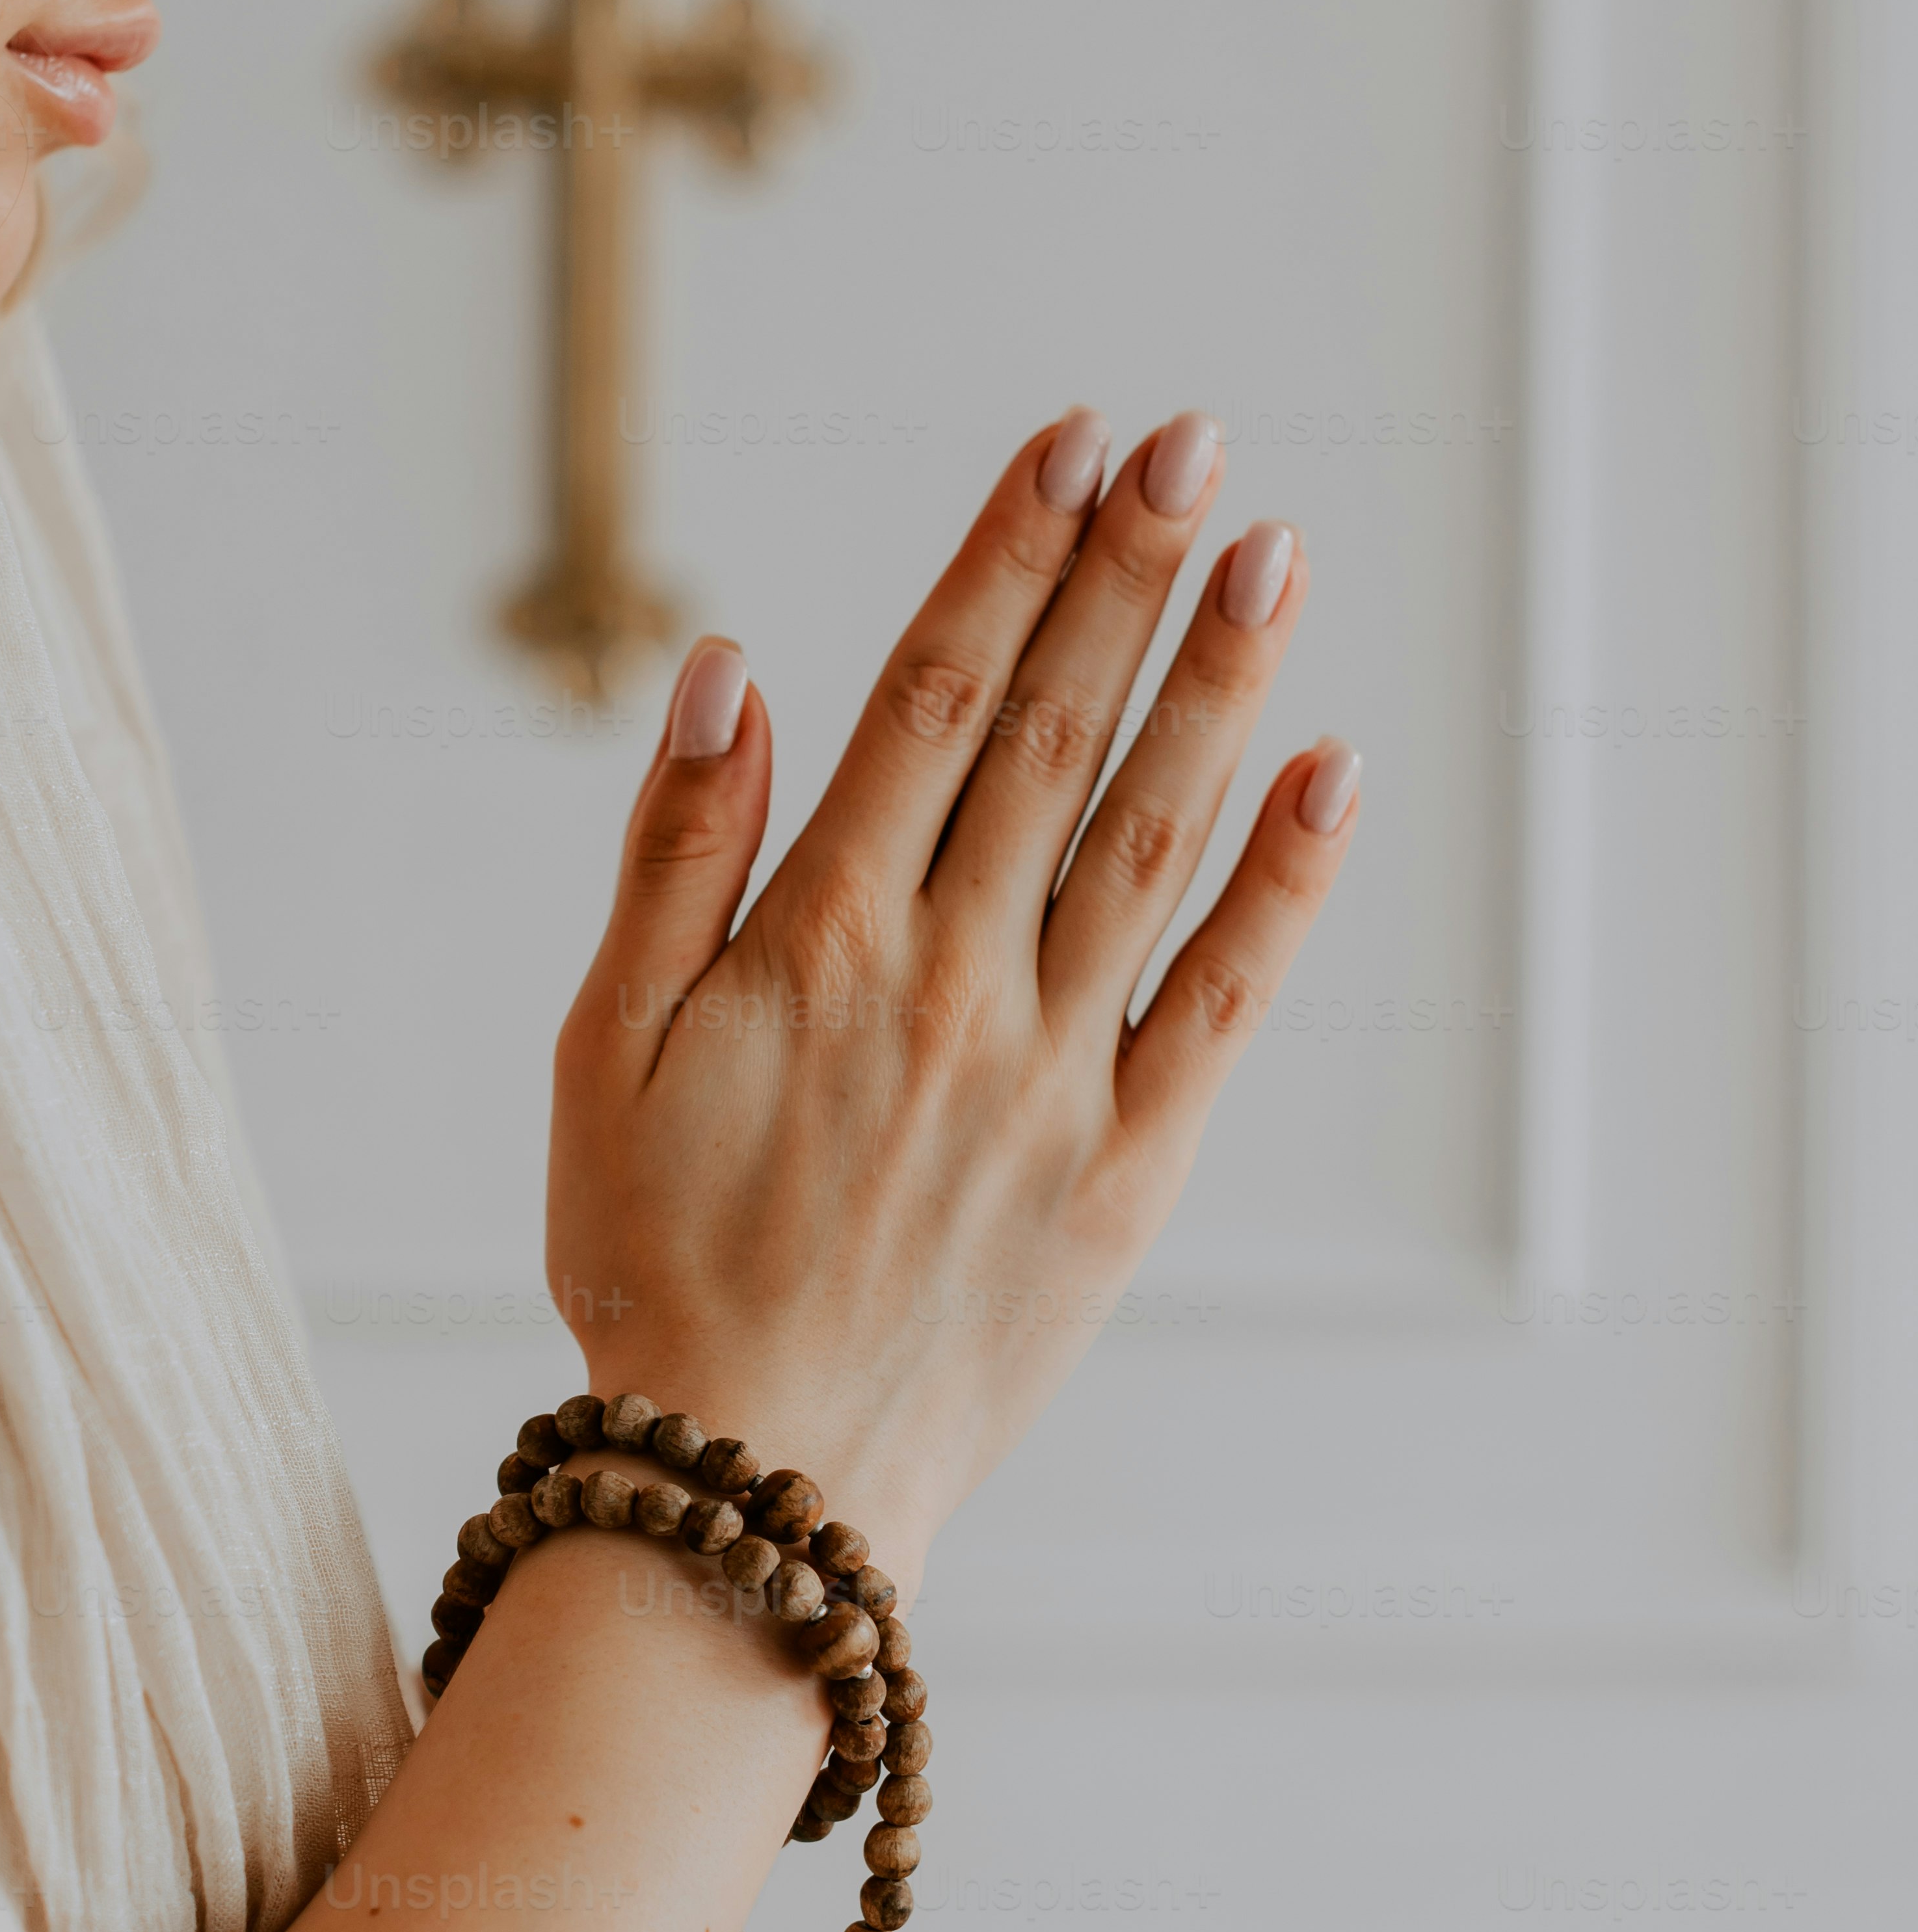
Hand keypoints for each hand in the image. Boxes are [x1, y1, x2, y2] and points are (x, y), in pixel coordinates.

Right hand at [547, 408, 1358, 1580]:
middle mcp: (951, 987)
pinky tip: (1329, 776)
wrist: (751, 1488)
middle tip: (1193, 443)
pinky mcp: (1124, 1173)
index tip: (1071, 445)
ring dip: (1217, 689)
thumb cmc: (650, 1262)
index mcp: (820, 943)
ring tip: (1272, 557)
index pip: (934, 700)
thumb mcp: (602, 1051)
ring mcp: (1051, 1078)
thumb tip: (730, 666)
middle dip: (1126, 577)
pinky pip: (1220, 1003)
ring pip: (1151, 841)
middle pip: (1056, 737)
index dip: (1007, 560)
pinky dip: (1282, 887)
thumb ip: (674, 855)